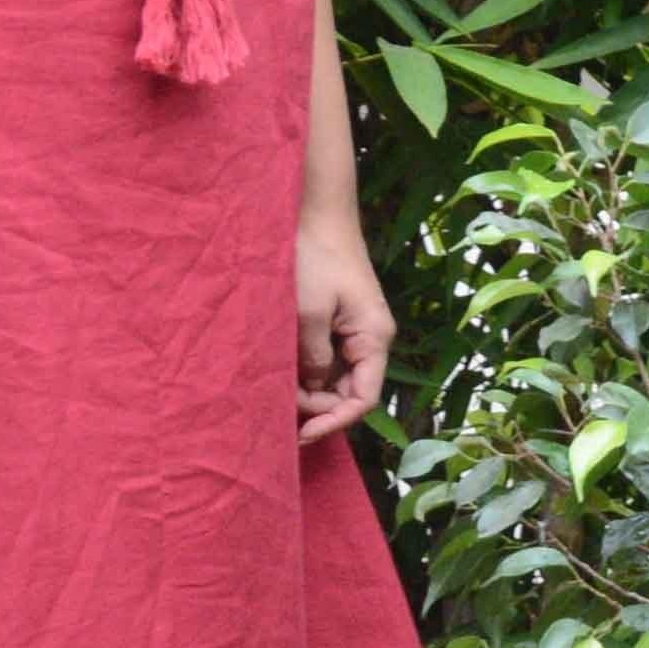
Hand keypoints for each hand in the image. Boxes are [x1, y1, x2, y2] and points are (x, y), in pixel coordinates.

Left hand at [294, 213, 393, 444]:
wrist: (316, 213)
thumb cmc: (315, 258)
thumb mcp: (307, 313)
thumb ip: (312, 358)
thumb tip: (314, 390)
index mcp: (373, 339)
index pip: (363, 399)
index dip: (334, 421)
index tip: (301, 434)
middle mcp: (370, 338)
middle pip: (350, 391)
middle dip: (317, 405)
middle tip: (278, 405)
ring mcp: (354, 330)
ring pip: (336, 376)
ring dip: (308, 388)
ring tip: (275, 387)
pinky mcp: (338, 320)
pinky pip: (327, 357)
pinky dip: (306, 369)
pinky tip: (282, 369)